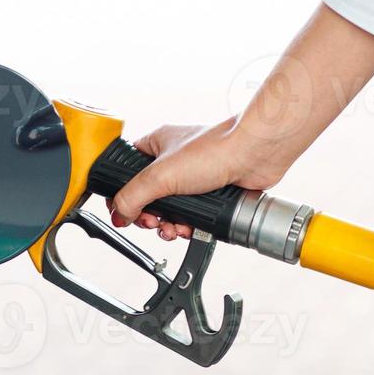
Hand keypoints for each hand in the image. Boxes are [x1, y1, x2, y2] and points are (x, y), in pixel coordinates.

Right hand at [109, 118, 290, 239]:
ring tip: (171, 229)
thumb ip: (133, 195)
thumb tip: (118, 214)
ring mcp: (193, 178)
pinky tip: (188, 229)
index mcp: (156, 145)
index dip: (122, 194)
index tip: (122, 211)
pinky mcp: (210, 194)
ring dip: (167, 225)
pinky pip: (190, 216)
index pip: (126, 171)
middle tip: (151, 221)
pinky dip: (187, 226)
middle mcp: (173, 161)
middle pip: (148, 196)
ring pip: (169, 210)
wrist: (255, 156)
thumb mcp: (161, 175)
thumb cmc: (215, 149)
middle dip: (148, 215)